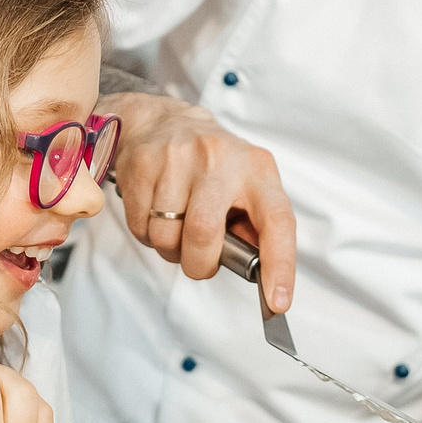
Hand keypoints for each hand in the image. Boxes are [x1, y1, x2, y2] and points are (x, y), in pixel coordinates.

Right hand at [101, 92, 297, 309]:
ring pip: (166, 235)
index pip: (277, 220)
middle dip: (198, 263)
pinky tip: (156, 212)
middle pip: (204, 233)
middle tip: (198, 261)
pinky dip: (148, 234)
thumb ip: (254, 226)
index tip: (278, 301)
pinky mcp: (143, 164)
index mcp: (257, 169)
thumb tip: (261, 272)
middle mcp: (220, 159)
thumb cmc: (212, 164)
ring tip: (175, 227)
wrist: (163, 121)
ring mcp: (178, 159)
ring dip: (170, 248)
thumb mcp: (246, 184)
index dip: (280, 264)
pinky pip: (141, 226)